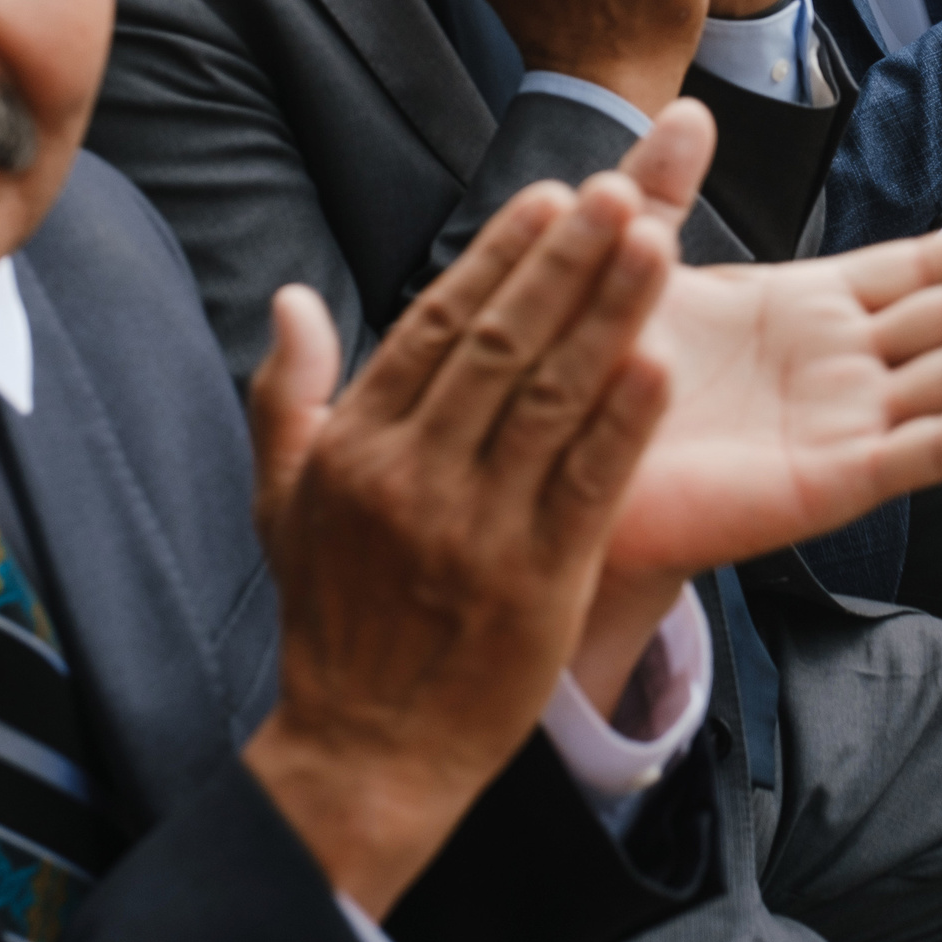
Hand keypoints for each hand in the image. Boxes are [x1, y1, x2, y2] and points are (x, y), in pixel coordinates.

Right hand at [242, 172, 676, 918]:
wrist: (370, 747)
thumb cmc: (331, 617)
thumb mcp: (281, 502)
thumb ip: (287, 394)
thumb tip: (290, 297)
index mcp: (357, 446)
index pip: (437, 324)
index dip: (498, 256)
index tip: (550, 198)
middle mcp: (414, 476)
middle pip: (502, 344)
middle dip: (565, 261)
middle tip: (616, 193)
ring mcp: (478, 529)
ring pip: (555, 399)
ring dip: (610, 315)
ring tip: (656, 244)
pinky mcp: (539, 581)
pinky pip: (590, 484)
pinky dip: (624, 423)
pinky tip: (660, 365)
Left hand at [568, 100, 941, 709]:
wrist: (557, 474)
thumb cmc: (596, 376)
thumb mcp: (631, 265)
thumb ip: (662, 188)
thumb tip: (691, 111)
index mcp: (806, 310)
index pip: (913, 270)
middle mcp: (838, 368)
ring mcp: (839, 426)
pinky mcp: (825, 484)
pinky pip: (908, 456)